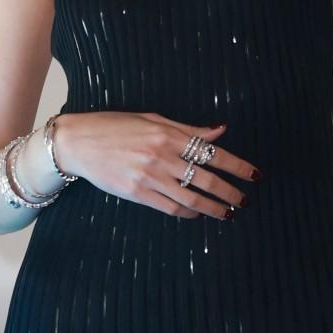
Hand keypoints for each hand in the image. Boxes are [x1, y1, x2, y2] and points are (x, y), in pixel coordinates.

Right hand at [54, 112, 258, 220]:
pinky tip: (198, 213)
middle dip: (231, 192)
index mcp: (168, 134)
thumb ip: (188, 129)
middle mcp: (161, 156)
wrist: (79, 142)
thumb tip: (220, 130)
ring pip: (192, 197)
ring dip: (214, 207)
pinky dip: (189, 212)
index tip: (254, 175)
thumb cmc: (115, 127)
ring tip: (229, 213)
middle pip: (207, 179)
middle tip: (245, 200)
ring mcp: (149, 177)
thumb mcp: (153, 119)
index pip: (212, 152)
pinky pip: (171, 207)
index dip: (237, 166)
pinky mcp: (137, 193)